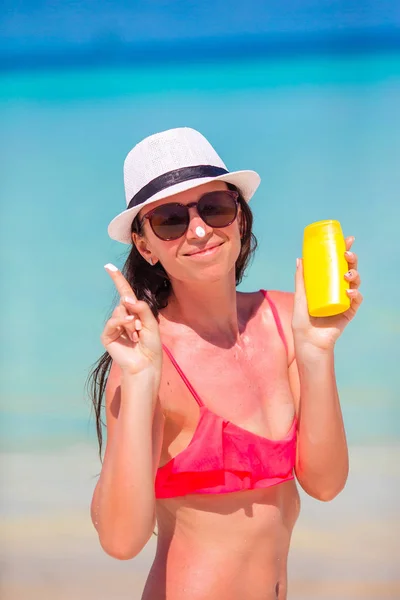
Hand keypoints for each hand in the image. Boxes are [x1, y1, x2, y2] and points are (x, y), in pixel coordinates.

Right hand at [101, 264, 161, 374]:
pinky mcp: (108, 335)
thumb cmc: (151, 345)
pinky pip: (113, 322)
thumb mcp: (151, 323)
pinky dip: (122, 324)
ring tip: (137, 336)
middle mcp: (123, 317)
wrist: (146, 363)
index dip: (117, 279)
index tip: (108, 266)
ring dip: (131, 323)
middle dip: (135, 313)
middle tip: (141, 328)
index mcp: (134, 313)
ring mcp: (114, 326)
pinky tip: (131, 333)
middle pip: (124, 302)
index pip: (125, 293)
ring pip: (120, 312)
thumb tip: (126, 299)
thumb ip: (142, 309)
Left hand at [292, 236, 362, 352]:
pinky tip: (350, 293)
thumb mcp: (300, 296)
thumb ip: (301, 279)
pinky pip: (356, 301)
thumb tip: (300, 258)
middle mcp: (337, 290)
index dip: (344, 251)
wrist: (308, 341)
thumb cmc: (302, 321)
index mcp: (327, 284)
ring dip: (354, 275)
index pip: (338, 264)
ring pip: (355, 283)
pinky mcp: (349, 312)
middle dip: (351, 260)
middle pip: (349, 270)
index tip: (348, 239)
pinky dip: (355, 295)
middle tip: (347, 254)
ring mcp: (344, 301)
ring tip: (347, 275)